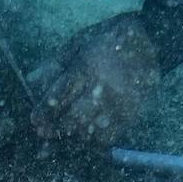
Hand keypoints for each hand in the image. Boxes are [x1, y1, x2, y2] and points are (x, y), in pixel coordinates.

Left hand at [33, 12, 159, 143]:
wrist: (151, 41)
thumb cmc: (108, 39)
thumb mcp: (79, 42)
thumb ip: (55, 64)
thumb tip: (30, 82)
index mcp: (87, 66)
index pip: (61, 95)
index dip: (46, 111)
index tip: (36, 120)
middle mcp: (103, 88)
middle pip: (74, 119)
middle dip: (56, 128)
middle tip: (44, 133)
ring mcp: (119, 104)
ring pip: (90, 132)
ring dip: (73, 136)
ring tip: (64, 134)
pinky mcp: (131, 115)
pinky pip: (108, 138)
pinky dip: (93, 141)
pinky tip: (85, 136)